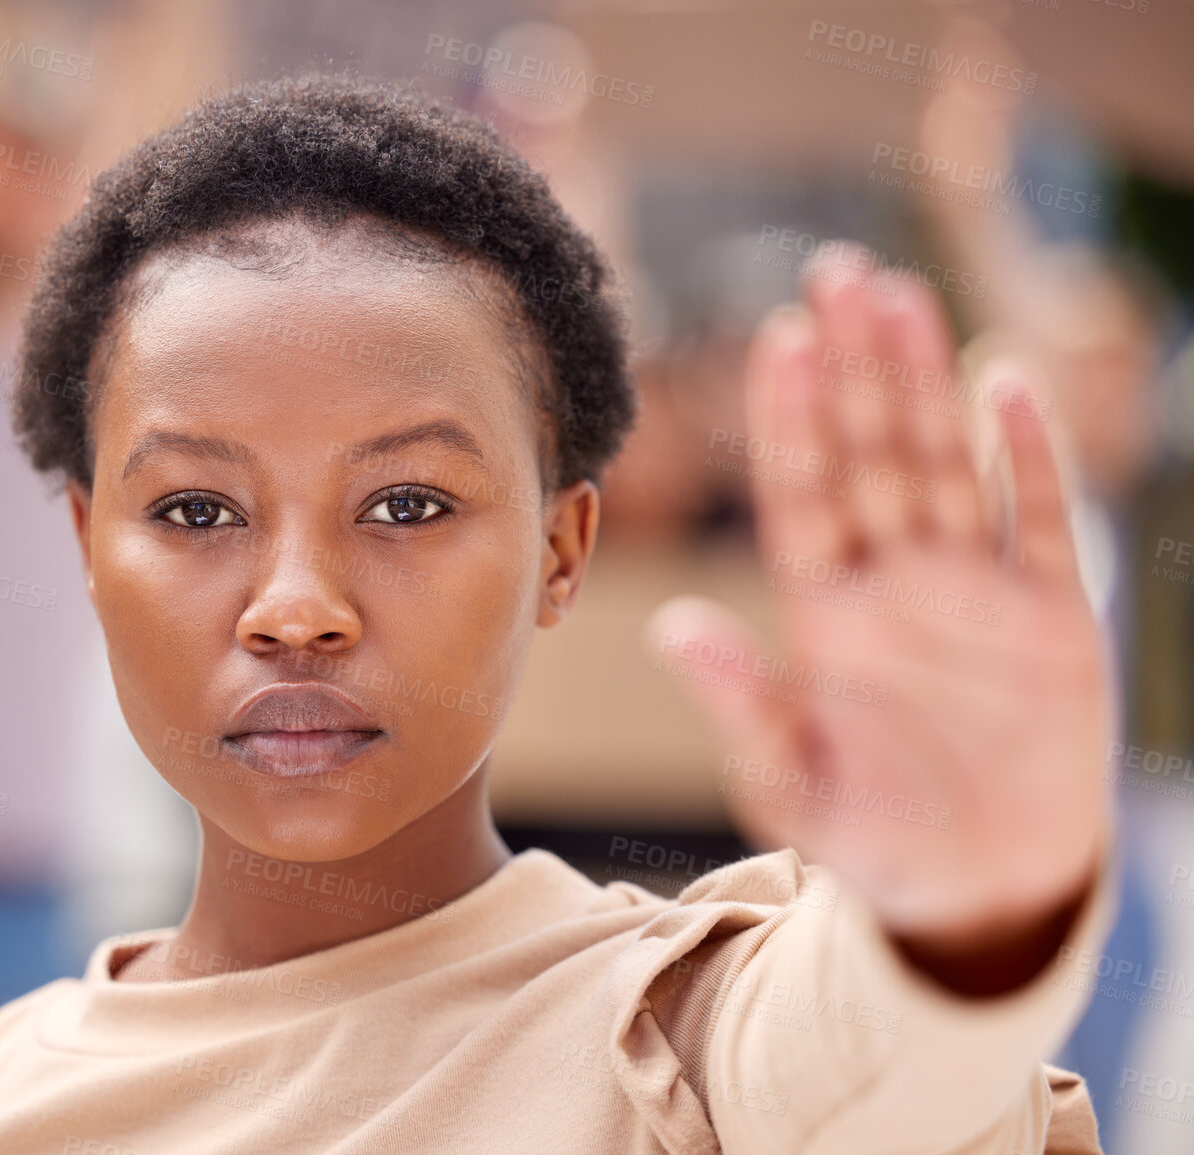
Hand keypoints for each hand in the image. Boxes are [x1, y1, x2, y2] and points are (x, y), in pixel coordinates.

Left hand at [648, 253, 1110, 985]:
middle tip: (838, 274)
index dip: (791, 418)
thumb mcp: (791, 785)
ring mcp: (974, 591)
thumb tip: (670, 625)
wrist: (980, 893)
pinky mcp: (1052, 617)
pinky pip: (1041, 520)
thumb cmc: (870, 841)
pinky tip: (1007, 381)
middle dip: (856, 367)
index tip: (776, 339)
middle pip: (873, 452)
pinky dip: (1030, 455)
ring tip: (903, 297)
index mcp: (824, 613)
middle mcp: (895, 583)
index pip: (802, 493)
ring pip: (947, 463)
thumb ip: (740, 704)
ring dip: (927, 382)